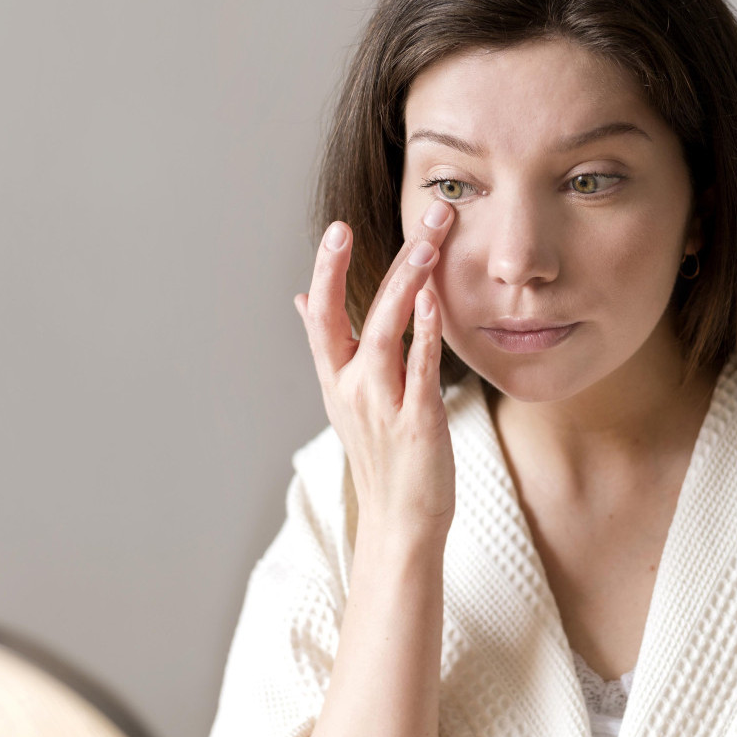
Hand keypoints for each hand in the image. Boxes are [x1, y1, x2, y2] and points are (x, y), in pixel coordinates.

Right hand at [293, 200, 457, 539]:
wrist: (399, 522)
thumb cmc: (380, 456)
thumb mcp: (344, 397)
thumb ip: (328, 344)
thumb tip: (301, 298)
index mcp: (335, 377)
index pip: (321, 312)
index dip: (327, 269)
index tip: (338, 227)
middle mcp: (352, 387)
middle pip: (358, 310)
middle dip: (389, 258)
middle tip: (425, 213)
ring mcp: (382, 404)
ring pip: (387, 331)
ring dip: (407, 284)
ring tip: (429, 243)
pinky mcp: (417, 422)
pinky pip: (420, 371)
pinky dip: (425, 334)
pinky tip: (435, 301)